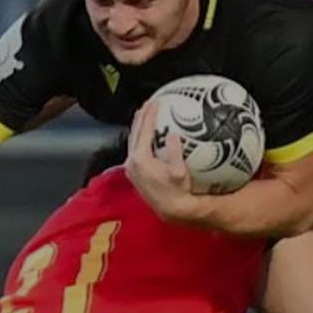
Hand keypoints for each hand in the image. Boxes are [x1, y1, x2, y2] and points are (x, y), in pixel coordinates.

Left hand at [124, 100, 193, 222]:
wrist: (171, 210)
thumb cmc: (178, 192)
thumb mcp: (180, 171)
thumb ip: (175, 151)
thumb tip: (173, 134)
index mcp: (140, 159)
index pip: (144, 131)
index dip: (150, 115)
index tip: (156, 102)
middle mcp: (132, 163)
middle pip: (135, 133)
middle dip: (141, 116)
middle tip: (149, 103)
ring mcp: (132, 168)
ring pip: (133, 140)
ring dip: (139, 126)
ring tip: (145, 114)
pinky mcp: (134, 173)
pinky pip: (135, 149)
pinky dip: (140, 138)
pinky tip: (148, 135)